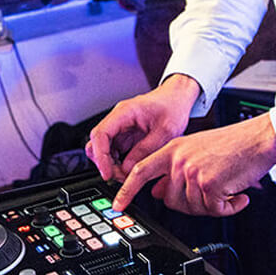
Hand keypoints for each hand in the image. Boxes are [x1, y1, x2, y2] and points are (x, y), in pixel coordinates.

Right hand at [85, 74, 200, 182]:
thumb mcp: (165, 131)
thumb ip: (145, 149)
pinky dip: (118, 162)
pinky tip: (129, 169)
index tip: (107, 173)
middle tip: (120, 176)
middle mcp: (118, 119)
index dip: (101, 156)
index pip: (100, 134)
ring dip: (111, 164)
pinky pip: (114, 151)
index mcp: (124, 112)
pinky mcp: (125, 136)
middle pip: (96, 143)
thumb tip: (127, 168)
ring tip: (127, 174)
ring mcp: (120, 127)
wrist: (178, 97)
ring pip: (103, 149)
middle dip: (105, 163)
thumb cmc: (173, 107)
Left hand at [113, 114, 275, 214]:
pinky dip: (229, 208)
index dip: (126, 190)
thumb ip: (172, 169)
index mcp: (172, 150)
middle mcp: (179, 160)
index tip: (118, 205)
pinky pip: (214, 211)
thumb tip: (156, 193)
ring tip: (226, 188)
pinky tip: (237, 196)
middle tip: (209, 193)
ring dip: (212, 205)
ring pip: (192, 208)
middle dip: (189, 204)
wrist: (258, 138)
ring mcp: (193, 172)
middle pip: (170, 200)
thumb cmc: (232, 144)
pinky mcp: (210, 184)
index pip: (140, 172)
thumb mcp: (194, 150)